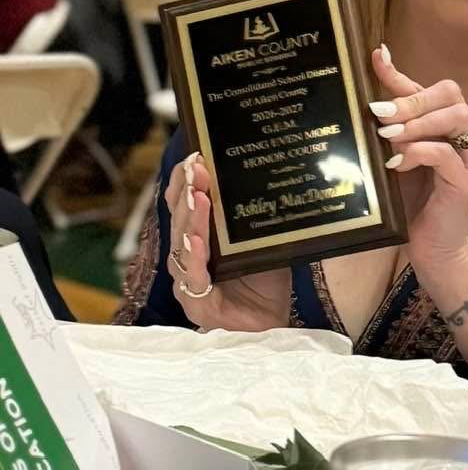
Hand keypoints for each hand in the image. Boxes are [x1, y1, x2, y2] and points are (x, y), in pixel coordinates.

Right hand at [165, 154, 290, 330]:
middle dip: (187, 191)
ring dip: (190, 219)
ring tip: (198, 196)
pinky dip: (196, 258)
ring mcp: (189, 282)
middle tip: (196, 167)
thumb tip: (253, 171)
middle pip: (180, 221)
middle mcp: (188, 258)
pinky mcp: (197, 306)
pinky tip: (198, 241)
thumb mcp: (258, 238)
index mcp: (198, 239)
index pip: (183, 206)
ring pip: (183, 246)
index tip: (195, 156)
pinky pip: (194, 278)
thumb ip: (247, 214)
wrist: (276, 322)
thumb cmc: (266, 278)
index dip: (185, 182)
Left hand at [370, 46, 467, 275]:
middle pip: (449, 93)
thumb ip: (383, 134)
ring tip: (389, 136)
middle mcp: (459, 135)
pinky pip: (448, 155)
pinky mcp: (466, 182)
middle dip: (412, 98)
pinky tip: (397, 163)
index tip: (377, 55)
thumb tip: (360, 105)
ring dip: (419, 122)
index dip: (399, 72)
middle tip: (380, 113)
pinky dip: (420, 152)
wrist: (431, 251)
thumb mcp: (390, 160)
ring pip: (457, 116)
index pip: (424, 88)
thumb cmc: (409, 204)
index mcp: (440, 125)